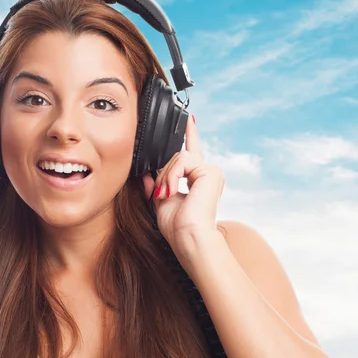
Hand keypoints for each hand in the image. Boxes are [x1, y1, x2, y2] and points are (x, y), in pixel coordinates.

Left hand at [142, 114, 224, 250]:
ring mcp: (211, 171)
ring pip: (178, 157)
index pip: (193, 150)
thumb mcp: (161, 201)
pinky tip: (173, 190)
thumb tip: (146, 174)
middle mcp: (206, 173)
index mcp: (196, 179)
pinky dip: (172, 176)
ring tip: (167, 194)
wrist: (188, 238)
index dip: (190, 134)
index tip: (190, 119)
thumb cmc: (177, 228)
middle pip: (175, 156)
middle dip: (163, 174)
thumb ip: (156, 184)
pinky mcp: (211, 171)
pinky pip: (182, 161)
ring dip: (166, 177)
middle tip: (163, 194)